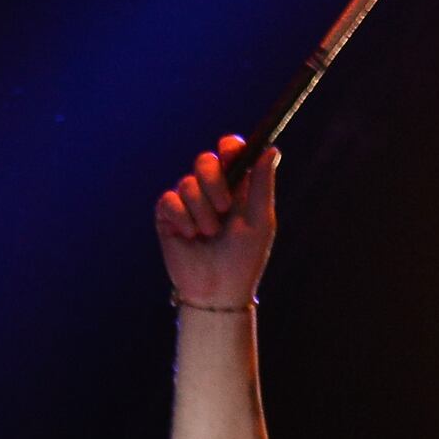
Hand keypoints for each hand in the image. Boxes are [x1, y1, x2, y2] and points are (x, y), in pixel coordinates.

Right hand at [155, 136, 276, 310]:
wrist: (217, 290)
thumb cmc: (243, 258)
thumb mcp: (259, 220)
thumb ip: (262, 184)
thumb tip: (271, 149)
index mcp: (237, 186)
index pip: (230, 152)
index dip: (229, 148)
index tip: (232, 154)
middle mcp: (211, 190)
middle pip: (205, 161)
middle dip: (213, 181)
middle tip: (224, 207)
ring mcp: (188, 203)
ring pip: (187, 183)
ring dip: (201, 210)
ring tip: (208, 234)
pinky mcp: (168, 217)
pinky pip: (169, 201)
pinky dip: (181, 217)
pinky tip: (189, 235)